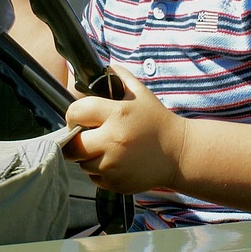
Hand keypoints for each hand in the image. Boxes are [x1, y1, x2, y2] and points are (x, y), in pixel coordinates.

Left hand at [64, 64, 185, 193]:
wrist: (178, 154)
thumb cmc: (157, 121)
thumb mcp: (140, 93)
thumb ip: (119, 76)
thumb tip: (100, 67)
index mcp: (118, 115)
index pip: (76, 112)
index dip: (74, 113)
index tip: (79, 116)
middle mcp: (113, 141)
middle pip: (72, 145)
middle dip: (76, 139)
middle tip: (87, 135)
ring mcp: (114, 166)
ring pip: (82, 163)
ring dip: (88, 156)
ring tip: (107, 148)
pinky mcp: (116, 183)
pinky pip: (94, 178)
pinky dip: (99, 171)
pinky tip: (116, 161)